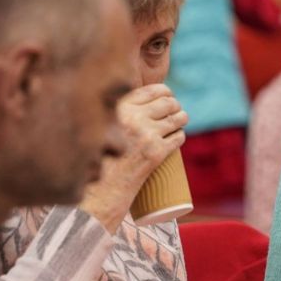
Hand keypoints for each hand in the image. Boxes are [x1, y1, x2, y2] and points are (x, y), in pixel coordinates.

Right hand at [79, 84, 186, 231]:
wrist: (98, 190)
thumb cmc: (98, 158)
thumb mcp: (102, 127)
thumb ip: (118, 113)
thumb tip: (143, 101)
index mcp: (119, 107)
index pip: (151, 90)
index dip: (164, 91)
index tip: (168, 95)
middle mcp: (133, 118)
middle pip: (167, 103)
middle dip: (175, 106)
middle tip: (176, 111)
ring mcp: (146, 135)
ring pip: (177, 118)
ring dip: (182, 118)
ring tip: (181, 120)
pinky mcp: (156, 153)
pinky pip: (178, 137)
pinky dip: (180, 136)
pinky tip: (177, 137)